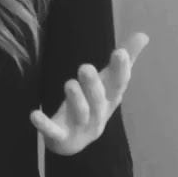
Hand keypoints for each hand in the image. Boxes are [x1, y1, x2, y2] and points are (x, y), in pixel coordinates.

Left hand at [30, 32, 149, 155]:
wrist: (74, 141)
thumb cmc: (94, 105)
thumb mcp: (108, 83)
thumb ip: (124, 61)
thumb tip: (143, 35)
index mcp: (110, 99)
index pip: (118, 84)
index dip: (121, 70)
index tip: (119, 52)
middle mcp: (98, 114)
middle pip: (98, 100)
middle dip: (93, 85)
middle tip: (85, 67)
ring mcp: (80, 127)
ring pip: (80, 114)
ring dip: (76, 99)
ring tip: (69, 83)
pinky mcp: (60, 136)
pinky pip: (53, 131)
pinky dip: (44, 124)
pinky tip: (34, 115)